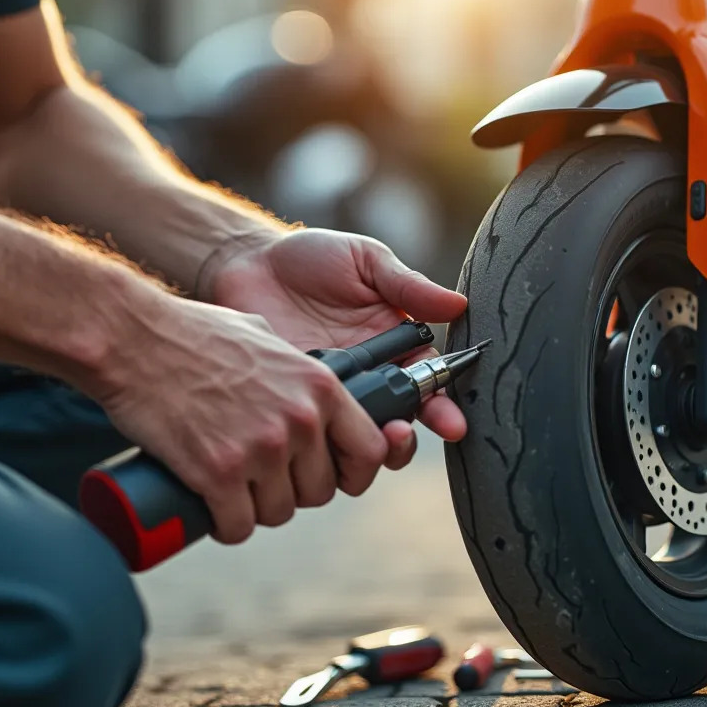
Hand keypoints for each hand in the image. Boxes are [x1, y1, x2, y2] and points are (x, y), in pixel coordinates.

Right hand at [92, 291, 387, 543]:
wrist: (131, 338)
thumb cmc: (188, 332)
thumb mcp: (261, 336)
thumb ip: (290, 366)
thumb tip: (300, 387)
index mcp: (319, 386)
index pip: (370, 450)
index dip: (353, 471)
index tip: (332, 474)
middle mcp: (299, 420)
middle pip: (320, 491)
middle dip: (292, 490)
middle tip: (261, 476)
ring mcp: (260, 449)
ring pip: (279, 513)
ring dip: (256, 508)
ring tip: (231, 487)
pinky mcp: (218, 474)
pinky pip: (238, 526)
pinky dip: (225, 525)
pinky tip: (212, 508)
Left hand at [204, 228, 469, 466]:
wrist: (246, 263)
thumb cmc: (309, 257)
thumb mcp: (365, 261)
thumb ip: (408, 285)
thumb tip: (460, 305)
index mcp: (393, 346)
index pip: (426, 385)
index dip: (443, 407)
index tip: (452, 423)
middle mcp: (367, 378)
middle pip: (398, 422)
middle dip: (406, 437)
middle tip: (402, 433)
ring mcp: (330, 396)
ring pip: (357, 439)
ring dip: (369, 449)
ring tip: (369, 440)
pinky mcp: (294, 404)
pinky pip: (312, 434)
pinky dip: (321, 444)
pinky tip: (322, 435)